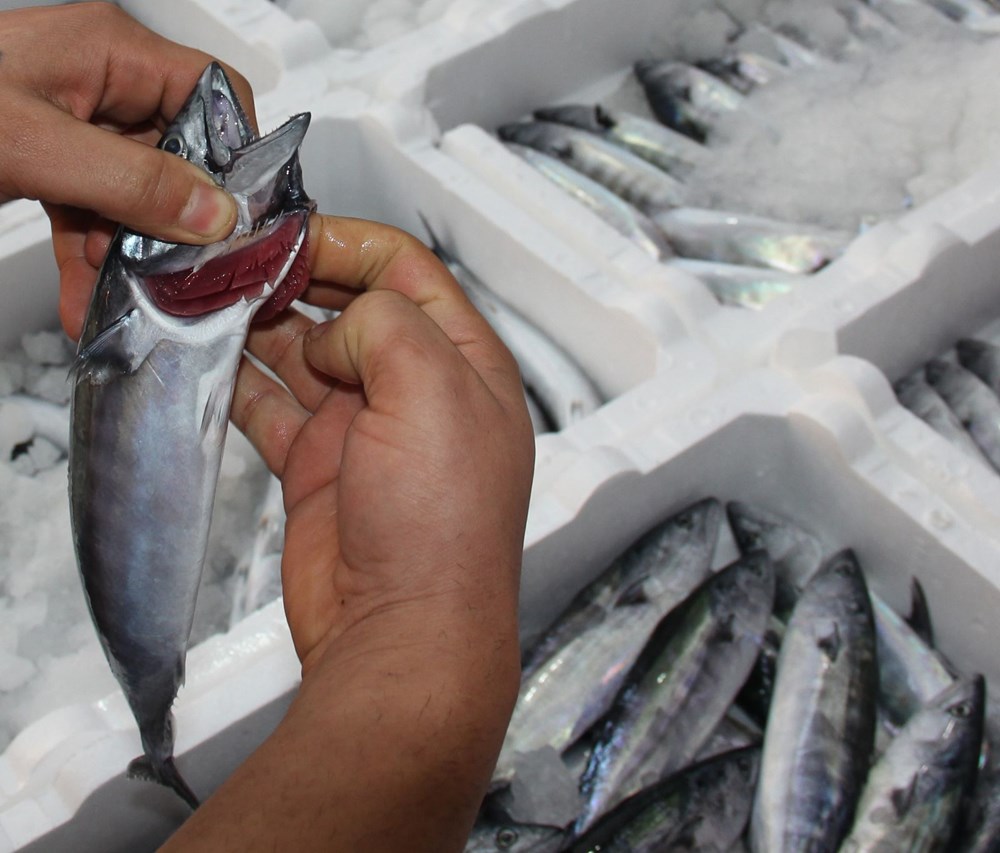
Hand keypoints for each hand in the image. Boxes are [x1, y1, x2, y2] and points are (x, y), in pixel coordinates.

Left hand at [0, 3, 253, 336]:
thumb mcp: (31, 146)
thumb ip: (129, 180)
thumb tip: (213, 213)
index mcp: (106, 50)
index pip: (213, 90)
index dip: (235, 151)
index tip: (238, 214)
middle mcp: (99, 81)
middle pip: (180, 154)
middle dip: (178, 223)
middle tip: (185, 274)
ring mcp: (74, 124)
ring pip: (138, 193)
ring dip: (133, 254)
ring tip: (127, 302)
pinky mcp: (50, 161)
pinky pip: (93, 212)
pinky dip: (93, 258)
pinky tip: (87, 299)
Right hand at [160, 216, 534, 851]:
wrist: (401, 633)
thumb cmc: (442, 529)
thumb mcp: (434, 391)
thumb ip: (387, 326)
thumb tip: (336, 329)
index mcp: (464, 363)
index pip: (407, 272)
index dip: (352, 244)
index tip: (294, 234)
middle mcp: (416, 390)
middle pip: (350, 307)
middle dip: (297, 279)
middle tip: (241, 263)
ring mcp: (364, 428)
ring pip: (305, 351)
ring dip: (262, 325)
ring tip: (213, 300)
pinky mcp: (318, 466)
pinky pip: (272, 406)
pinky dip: (242, 381)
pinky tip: (209, 361)